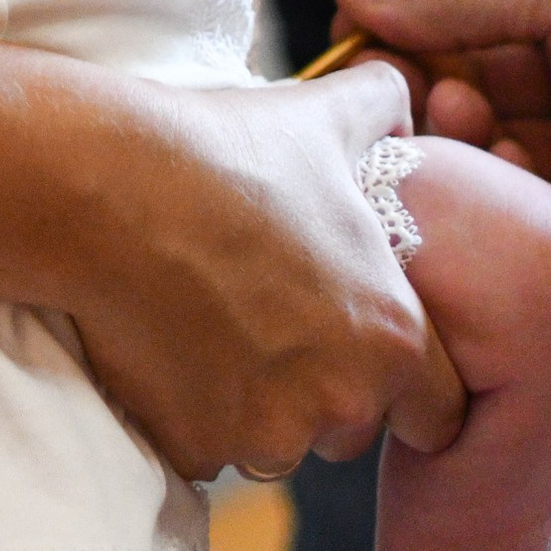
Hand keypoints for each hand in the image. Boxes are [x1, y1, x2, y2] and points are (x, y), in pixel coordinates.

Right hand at [72, 58, 466, 480]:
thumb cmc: (228, 153)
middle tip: (274, 325)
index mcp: (393, 339)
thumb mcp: (325, 118)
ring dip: (254, 410)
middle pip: (350, 431)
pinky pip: (203, 449)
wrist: (111, 190)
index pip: (440, 414)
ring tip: (213, 330)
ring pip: (275, 445)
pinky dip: (189, 414)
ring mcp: (263, 435)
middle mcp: (341, 402)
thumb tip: (402, 101)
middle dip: (321, 395)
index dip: (407, 386)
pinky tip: (167, 348)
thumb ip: (385, 108)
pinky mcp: (192, 446)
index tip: (360, 352)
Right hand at [334, 0, 550, 285]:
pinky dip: (504, 210)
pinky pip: (534, 236)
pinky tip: (498, 178)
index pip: (454, 41)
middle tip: (414, 93)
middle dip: (427, 101)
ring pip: (488, 175)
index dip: (405, 48)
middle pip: (462, 112)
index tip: (359, 52)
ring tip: (461, 122)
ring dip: (461, 151)